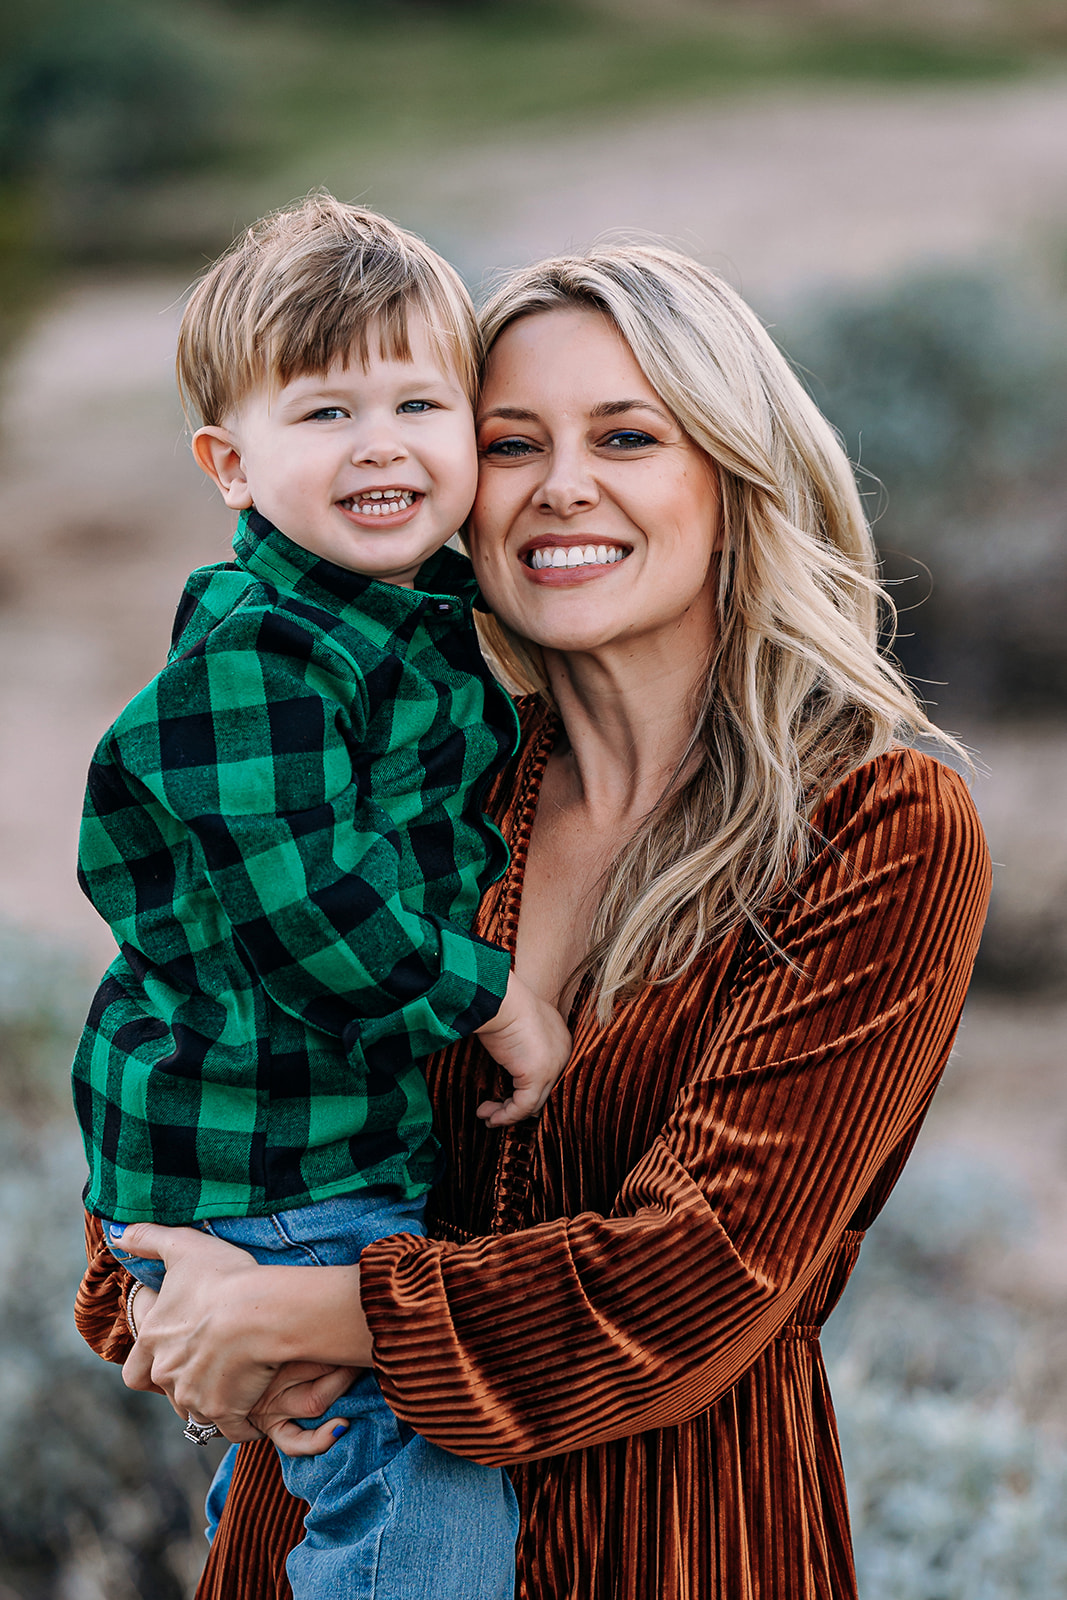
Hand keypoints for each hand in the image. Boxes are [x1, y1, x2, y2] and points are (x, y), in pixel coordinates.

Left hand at [112, 1221, 371, 1442]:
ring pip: (199, 1412)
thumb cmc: (224, 1278)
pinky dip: (244, 1421)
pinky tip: (258, 1402)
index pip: (135, 1374)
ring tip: (239, 1380)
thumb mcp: (183, 1247)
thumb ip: (148, 1239)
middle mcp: (167, 1376)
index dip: (152, 1368)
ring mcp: (195, 1398)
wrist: (260, 1313)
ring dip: (214, 1401)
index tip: (173, 1357)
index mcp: (153, 1341)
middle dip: (189, 1385)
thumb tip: (116, 1234)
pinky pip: (234, 1428)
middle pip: (171, 1394)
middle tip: (216, 1365)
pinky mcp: (226, 1413)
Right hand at [475, 972, 571, 1126]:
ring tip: (486, 1117)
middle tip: (494, 1111)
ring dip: (507, 1114)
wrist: (500, 998)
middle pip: (543, 1092)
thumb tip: (505, 1060)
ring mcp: (553, 1067)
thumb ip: (518, 1046)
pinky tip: (490, 1118)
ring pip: (533, 1103)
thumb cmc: (502, 1004)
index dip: (526, 1089)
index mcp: (561, 1040)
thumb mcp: (515, 1025)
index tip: (504, 1096)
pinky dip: (506, 1116)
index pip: (549, 1076)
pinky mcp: (538, 1076)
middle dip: (516, 1105)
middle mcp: (563, 1055)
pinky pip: (523, 1107)